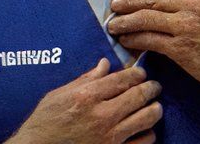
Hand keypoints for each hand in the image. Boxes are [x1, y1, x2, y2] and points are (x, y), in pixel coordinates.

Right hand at [5, 58, 160, 143]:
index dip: (139, 74)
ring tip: (153, 106)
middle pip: (141, 95)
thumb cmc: (45, 122)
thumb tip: (106, 63)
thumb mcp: (59, 95)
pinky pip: (144, 141)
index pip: (125, 78)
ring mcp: (109, 137)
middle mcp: (101, 115)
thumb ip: (86, 79)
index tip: (141, 74)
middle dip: (152, 88)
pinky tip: (143, 130)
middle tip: (154, 87)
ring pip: (148, 117)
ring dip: (154, 109)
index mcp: (87, 96)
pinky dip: (148, 133)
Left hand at [108, 0, 199, 129]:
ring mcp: (188, 25)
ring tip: (114, 23)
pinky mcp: (182, 48)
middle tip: (115, 4)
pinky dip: (134, 39)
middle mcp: (197, 3)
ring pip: (146, 18)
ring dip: (126, 20)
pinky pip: (150, 40)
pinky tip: (127, 40)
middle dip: (129, 0)